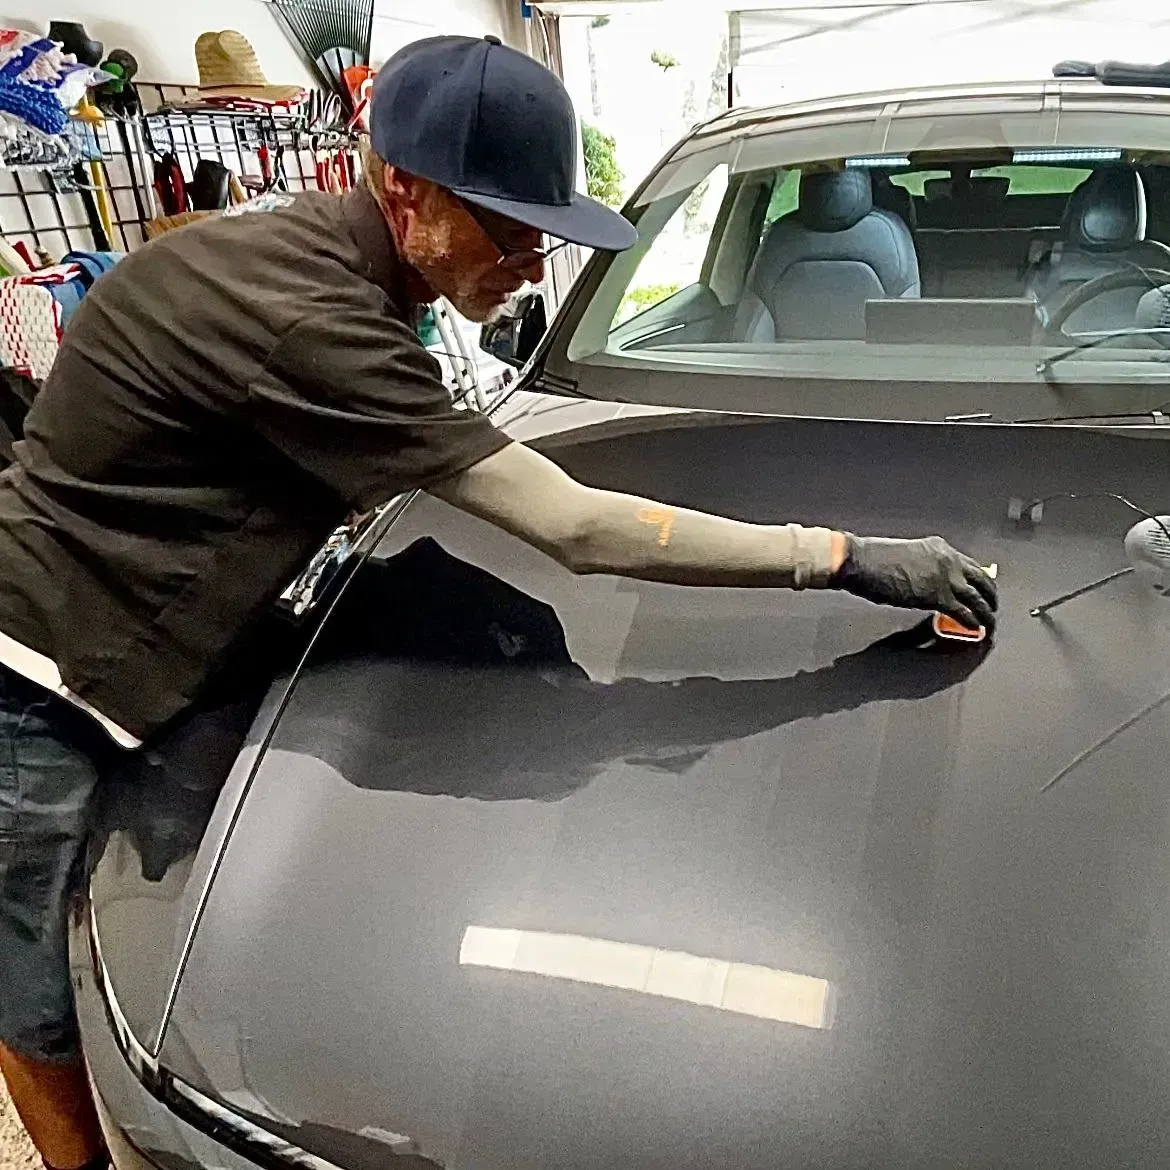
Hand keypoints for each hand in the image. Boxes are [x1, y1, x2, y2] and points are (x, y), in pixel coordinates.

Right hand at [831, 534, 997, 630]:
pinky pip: (963, 612)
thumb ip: (923, 566)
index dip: (979, 579)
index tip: (982, 588)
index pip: (969, 564)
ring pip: (977, 598)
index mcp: (939, 547)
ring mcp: (946, 578)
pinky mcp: (939, 596)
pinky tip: (974, 628)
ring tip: (989, 622)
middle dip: (990, 595)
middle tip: (992, 606)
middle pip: (981, 579)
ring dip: (985, 612)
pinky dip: (971, 622)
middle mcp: (948, 560)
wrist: (863, 562)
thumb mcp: (907, 555)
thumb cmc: (874, 558)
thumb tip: (927, 582)